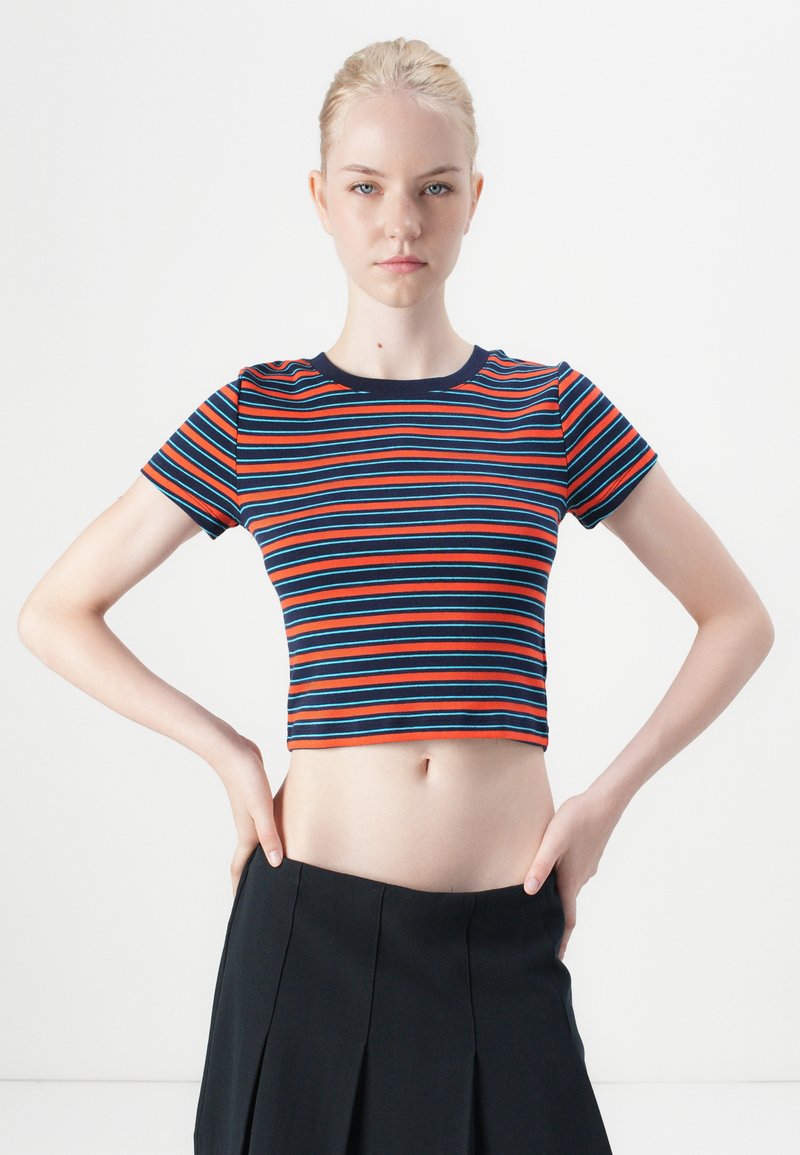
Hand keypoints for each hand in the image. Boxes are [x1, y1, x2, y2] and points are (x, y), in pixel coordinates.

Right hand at [211, 734, 284, 896]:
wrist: (235, 752)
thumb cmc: (247, 780)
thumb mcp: (262, 810)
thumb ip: (269, 836)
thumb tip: (276, 864)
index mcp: (247, 834)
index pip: (240, 868)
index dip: (239, 888)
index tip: (241, 908)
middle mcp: (248, 828)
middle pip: (248, 860)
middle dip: (250, 879)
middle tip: (260, 896)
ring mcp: (252, 815)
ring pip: (257, 843)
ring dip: (263, 857)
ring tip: (273, 870)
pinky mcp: (257, 802)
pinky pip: (265, 827)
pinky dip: (270, 838)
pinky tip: (280, 835)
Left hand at [523, 789, 621, 960]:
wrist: (604, 801)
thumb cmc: (576, 820)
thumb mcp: (553, 841)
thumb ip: (541, 865)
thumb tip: (528, 892)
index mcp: (571, 881)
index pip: (567, 919)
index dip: (561, 940)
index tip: (556, 959)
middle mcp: (580, 879)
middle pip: (567, 907)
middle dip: (556, 922)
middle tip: (541, 935)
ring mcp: (586, 868)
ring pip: (569, 890)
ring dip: (558, 900)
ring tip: (540, 904)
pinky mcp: (587, 856)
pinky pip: (573, 876)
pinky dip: (562, 883)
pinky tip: (552, 873)